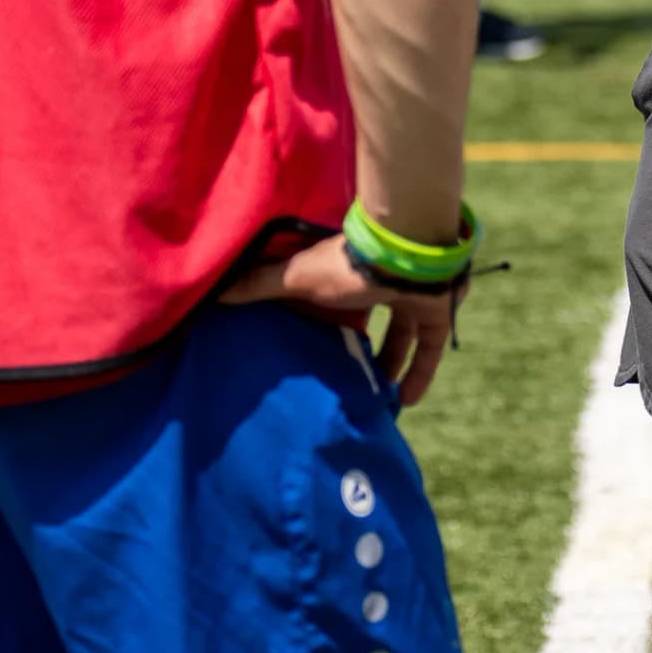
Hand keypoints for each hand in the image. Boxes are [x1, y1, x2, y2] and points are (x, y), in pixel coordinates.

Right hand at [219, 232, 467, 406]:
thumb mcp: (297, 277)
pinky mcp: (436, 311)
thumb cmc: (346, 264)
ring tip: (376, 395)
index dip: (329, 321)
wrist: (403, 251)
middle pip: (372, 317)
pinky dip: (422, 373)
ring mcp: (412, 296)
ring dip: (391, 364)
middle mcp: (382, 282)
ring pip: (402, 334)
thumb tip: (215, 292)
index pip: (337, 299)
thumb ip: (259, 284)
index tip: (318, 346)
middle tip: (349, 377)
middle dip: (362, 347)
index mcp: (348, 274)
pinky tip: (407, 401)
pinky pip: (431, 347)